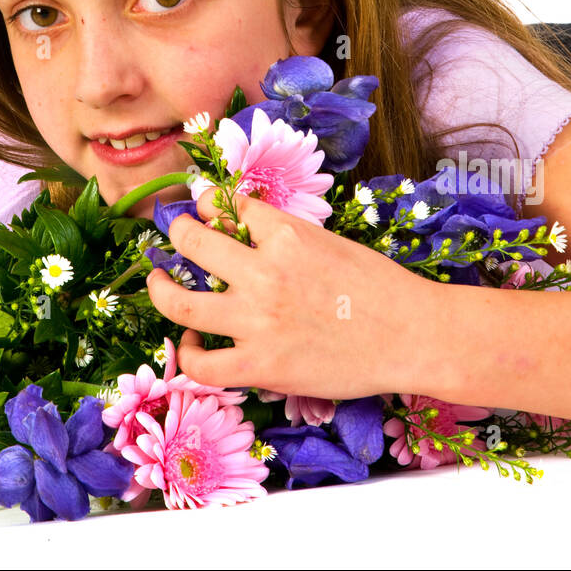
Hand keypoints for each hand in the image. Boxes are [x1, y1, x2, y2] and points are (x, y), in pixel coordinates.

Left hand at [145, 188, 435, 401]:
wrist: (412, 336)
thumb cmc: (381, 288)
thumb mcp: (330, 242)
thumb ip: (286, 236)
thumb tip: (246, 226)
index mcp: (286, 234)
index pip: (229, 207)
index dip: (211, 204)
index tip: (206, 208)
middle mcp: (264, 272)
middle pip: (193, 241)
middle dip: (178, 230)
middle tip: (175, 230)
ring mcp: (258, 321)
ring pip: (181, 302)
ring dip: (161, 287)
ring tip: (157, 280)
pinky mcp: (260, 366)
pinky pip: (202, 364)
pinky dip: (188, 353)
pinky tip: (192, 344)